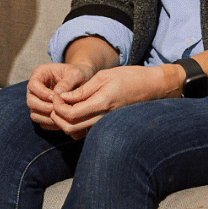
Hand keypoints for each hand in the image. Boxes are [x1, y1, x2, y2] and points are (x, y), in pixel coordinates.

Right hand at [28, 62, 93, 129]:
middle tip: (59, 109)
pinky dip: (50, 124)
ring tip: (62, 116)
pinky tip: (63, 121)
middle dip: (44, 107)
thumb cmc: (78, 75)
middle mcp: (35, 89)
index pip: (33, 85)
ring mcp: (37, 101)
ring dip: (47, 117)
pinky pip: (41, 122)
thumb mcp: (76, 74)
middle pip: (30, 101)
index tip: (56, 98)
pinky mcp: (42, 112)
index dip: (43, 93)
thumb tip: (58, 95)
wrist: (83, 82)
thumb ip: (67, 82)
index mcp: (40, 74)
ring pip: (34, 114)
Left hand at [50, 64, 175, 137]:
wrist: (152, 87)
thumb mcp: (104, 76)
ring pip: (77, 131)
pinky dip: (75, 123)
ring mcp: (106, 123)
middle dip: (57, 117)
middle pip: (70, 127)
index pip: (70, 114)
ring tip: (63, 106)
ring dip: (65, 121)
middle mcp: (103, 117)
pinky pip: (86, 129)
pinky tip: (75, 110)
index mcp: (102, 103)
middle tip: (55, 103)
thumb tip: (64, 97)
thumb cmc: (129, 77)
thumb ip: (83, 89)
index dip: (57, 107)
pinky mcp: (107, 124)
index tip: (56, 96)